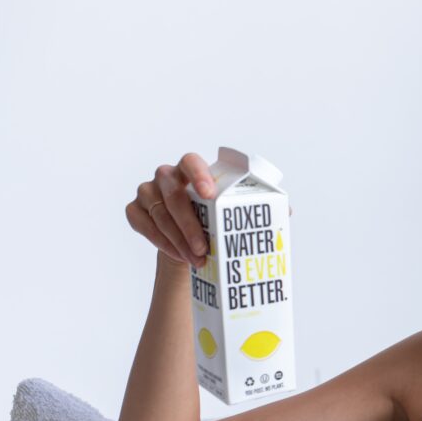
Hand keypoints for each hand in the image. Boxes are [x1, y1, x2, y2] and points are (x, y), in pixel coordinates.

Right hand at [124, 151, 295, 267]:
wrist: (192, 242)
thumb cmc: (217, 222)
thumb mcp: (237, 213)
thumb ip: (256, 207)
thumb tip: (286, 211)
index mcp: (192, 168)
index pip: (191, 161)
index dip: (199, 175)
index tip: (209, 194)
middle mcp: (167, 176)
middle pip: (173, 194)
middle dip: (189, 224)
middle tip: (203, 248)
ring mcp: (148, 191)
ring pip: (158, 213)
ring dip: (178, 239)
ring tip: (197, 259)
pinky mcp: (135, 210)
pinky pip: (142, 224)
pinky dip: (161, 241)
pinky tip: (178, 254)